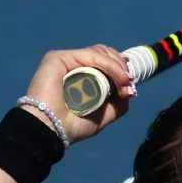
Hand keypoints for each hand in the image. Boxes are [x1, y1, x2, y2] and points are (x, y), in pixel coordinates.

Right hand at [21, 45, 135, 144]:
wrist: (51, 129)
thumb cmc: (71, 126)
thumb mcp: (103, 115)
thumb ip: (117, 103)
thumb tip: (129, 89)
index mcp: (79, 75)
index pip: (102, 61)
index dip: (119, 67)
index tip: (131, 82)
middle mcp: (72, 65)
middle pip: (102, 53)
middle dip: (120, 66)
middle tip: (129, 84)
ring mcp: (65, 60)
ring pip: (99, 52)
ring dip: (118, 67)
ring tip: (126, 83)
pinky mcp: (59, 57)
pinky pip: (90, 55)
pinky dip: (109, 65)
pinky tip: (120, 78)